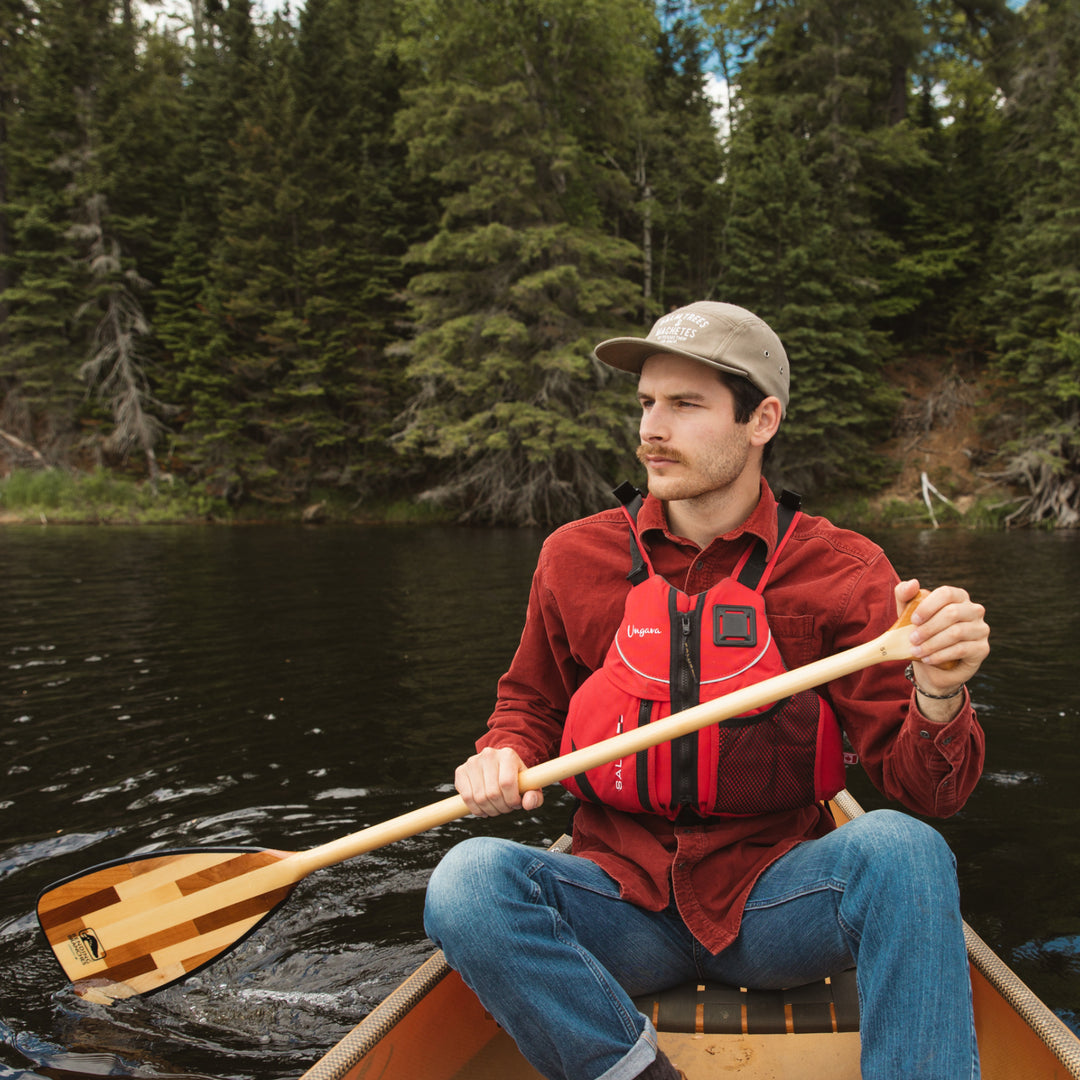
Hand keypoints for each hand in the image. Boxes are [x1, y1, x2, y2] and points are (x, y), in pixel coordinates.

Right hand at [454, 746, 544, 816]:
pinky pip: (466, 798)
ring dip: (489, 810)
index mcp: (508, 755)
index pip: (507, 783)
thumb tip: (528, 804)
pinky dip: (476, 809)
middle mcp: (488, 755)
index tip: (516, 804)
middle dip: (502, 807)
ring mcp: (473, 762)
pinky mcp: (461, 771)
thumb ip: (534, 796)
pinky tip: (484, 808)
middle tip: (506, 807)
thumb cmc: (516, 778)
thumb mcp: (530, 785)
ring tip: (496, 807)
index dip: (512, 800)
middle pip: (493, 793)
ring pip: (479, 798)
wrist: (499, 764)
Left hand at [895, 579, 989, 719]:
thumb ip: (904, 595)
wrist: (932, 665)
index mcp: (958, 597)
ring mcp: (981, 629)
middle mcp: (974, 610)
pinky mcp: (982, 648)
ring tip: (917, 651)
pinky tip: (928, 659)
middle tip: (912, 639)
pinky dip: (941, 655)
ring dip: (932, 643)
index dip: (928, 606)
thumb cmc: (921, 633)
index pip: (946, 593)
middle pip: (952, 613)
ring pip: (957, 632)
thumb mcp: (907, 614)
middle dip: (928, 628)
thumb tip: (913, 582)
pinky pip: (962, 649)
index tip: (913, 620)